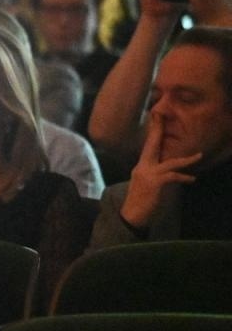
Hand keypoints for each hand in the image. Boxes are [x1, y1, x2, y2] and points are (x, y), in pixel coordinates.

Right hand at [119, 106, 199, 230]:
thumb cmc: (140, 201)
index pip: (147, 145)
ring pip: (170, 163)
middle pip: (152, 145)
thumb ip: (154, 172)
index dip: (152, 130)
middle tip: (160, 115)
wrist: (131, 215)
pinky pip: (173, 176)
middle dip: (157, 130)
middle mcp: (142, 167)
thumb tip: (168, 167)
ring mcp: (148, 174)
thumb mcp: (145, 183)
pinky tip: (192, 179)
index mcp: (141, 166)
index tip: (155, 115)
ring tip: (199, 156)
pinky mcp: (155, 183)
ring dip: (187, 160)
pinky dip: (184, 177)